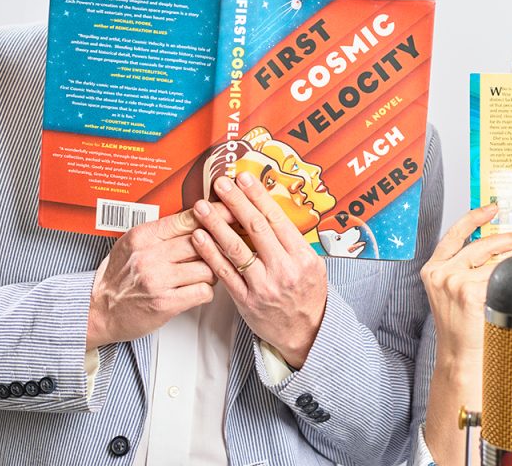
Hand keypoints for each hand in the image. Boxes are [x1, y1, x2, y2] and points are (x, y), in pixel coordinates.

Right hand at [85, 206, 232, 349]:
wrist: (99, 311)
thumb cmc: (119, 276)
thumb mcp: (133, 244)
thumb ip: (162, 230)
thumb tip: (199, 214)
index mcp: (144, 235)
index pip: (189, 218)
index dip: (215, 215)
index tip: (232, 212)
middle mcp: (150, 255)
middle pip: (202, 241)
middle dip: (218, 244)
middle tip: (227, 246)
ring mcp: (158, 280)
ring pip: (207, 267)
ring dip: (212, 272)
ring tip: (205, 273)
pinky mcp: (166, 303)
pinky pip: (203, 291)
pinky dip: (206, 291)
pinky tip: (198, 289)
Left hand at [190, 172, 327, 368]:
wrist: (307, 332)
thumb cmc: (308, 295)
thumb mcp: (313, 264)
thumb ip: (293, 240)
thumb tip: (271, 210)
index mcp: (302, 255)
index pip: (277, 218)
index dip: (258, 195)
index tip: (245, 178)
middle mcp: (284, 269)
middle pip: (255, 228)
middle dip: (236, 201)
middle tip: (220, 183)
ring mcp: (264, 285)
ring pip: (236, 248)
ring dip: (216, 224)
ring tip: (202, 206)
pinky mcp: (247, 301)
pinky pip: (225, 273)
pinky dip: (210, 253)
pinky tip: (199, 237)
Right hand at [420, 204, 511, 360]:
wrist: (460, 359)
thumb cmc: (461, 330)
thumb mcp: (453, 294)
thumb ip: (466, 272)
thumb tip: (500, 254)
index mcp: (433, 269)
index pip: (454, 234)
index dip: (475, 217)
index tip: (493, 208)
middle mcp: (440, 272)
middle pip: (481, 244)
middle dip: (511, 239)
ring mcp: (453, 281)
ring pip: (495, 262)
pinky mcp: (468, 292)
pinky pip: (500, 277)